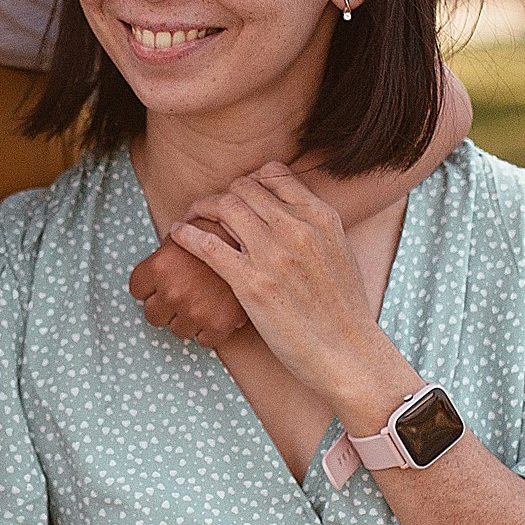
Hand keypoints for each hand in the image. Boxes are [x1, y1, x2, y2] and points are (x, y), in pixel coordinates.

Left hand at [128, 240, 248, 348]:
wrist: (259, 245)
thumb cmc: (223, 232)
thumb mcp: (187, 232)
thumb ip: (166, 253)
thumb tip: (158, 264)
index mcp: (159, 266)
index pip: (137, 290)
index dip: (150, 286)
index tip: (160, 283)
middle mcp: (172, 292)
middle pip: (153, 315)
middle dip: (165, 306)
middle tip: (181, 294)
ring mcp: (195, 312)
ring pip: (178, 330)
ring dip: (187, 319)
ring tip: (202, 301)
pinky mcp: (218, 325)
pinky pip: (204, 340)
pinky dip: (209, 330)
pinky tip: (216, 313)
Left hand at [170, 163, 390, 402]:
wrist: (347, 350)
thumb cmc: (343, 308)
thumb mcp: (339, 250)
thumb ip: (314, 226)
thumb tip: (291, 213)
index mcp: (320, 216)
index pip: (273, 174)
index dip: (249, 181)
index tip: (237, 196)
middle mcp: (297, 227)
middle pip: (244, 187)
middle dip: (222, 193)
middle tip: (208, 209)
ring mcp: (273, 253)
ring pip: (224, 207)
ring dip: (200, 208)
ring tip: (190, 218)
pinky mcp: (251, 282)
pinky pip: (208, 245)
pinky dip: (187, 235)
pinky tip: (177, 235)